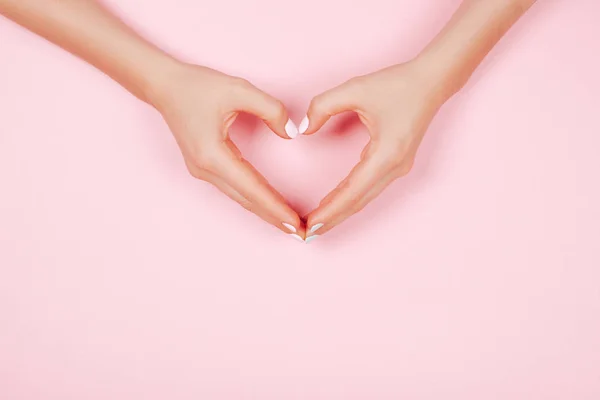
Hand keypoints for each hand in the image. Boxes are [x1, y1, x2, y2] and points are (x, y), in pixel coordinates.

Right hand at [152, 62, 303, 237]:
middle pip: (246, 201)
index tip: (295, 224)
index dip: (276, 207)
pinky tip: (268, 205)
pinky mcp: (204, 167)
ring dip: (264, 211)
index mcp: (212, 155)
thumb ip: (271, 109)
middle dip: (274, 218)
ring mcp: (202, 171)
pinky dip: (253, 199)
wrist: (163, 86)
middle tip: (301, 233)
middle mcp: (205, 169)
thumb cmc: (197, 86)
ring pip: (240, 198)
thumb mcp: (239, 89)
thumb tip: (291, 134)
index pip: (252, 188)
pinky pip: (234, 188)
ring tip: (289, 223)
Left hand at [300, 60, 449, 239]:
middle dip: (332, 219)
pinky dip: (350, 199)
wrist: (432, 81)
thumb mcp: (355, 88)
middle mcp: (394, 168)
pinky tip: (335, 204)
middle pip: (358, 202)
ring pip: (364, 198)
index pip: (352, 192)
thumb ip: (323, 106)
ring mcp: (397, 168)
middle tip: (307, 234)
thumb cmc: (397, 84)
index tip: (311, 225)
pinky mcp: (395, 164)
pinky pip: (369, 188)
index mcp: (386, 154)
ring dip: (341, 212)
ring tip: (317, 224)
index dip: (330, 210)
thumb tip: (304, 129)